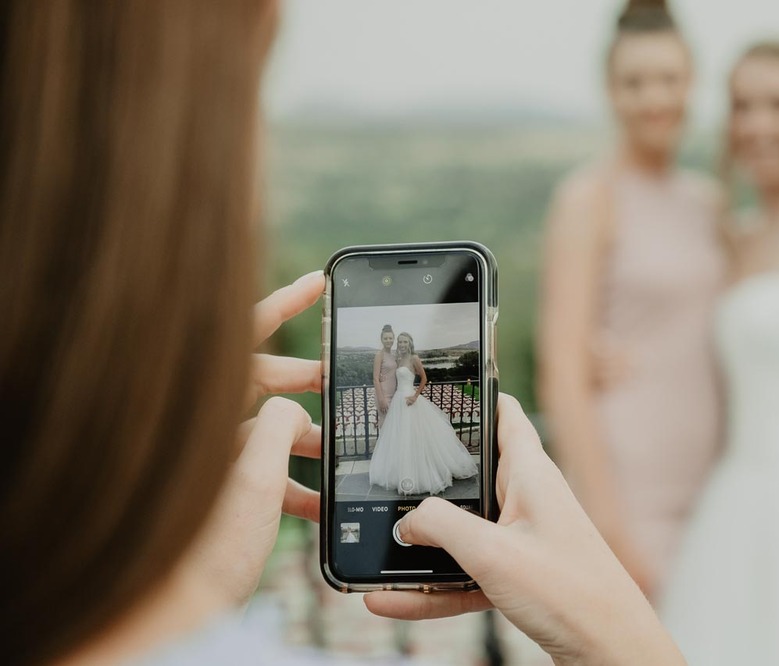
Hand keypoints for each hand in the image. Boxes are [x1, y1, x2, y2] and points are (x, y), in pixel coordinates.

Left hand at [186, 271, 325, 605]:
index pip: (243, 327)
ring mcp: (202, 451)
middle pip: (263, 380)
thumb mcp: (250, 471)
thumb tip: (298, 415)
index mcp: (198, 396)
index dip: (285, 301)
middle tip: (349, 389)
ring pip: (264, 431)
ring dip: (306, 444)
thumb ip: (280, 426)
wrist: (159, 608)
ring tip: (344, 457)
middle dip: (311, 388)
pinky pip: (257, 471)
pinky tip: (322, 504)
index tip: (321, 282)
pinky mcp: (208, 486)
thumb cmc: (193, 537)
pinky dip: (290, 483)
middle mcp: (196, 416)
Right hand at [364, 395, 684, 665]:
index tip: (432, 389)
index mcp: (530, 472)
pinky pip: (466, 573)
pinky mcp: (519, 574)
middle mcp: (527, 498)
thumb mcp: (494, 553)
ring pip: (462, 532)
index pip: (501, 414)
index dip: (471, 396)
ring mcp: (522, 538)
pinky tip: (393, 599)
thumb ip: (442, 527)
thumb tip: (405, 520)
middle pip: (470, 475)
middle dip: (427, 477)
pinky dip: (434, 586)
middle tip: (381, 472)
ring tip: (374, 550)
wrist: (611, 650)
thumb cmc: (572, 593)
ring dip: (422, 544)